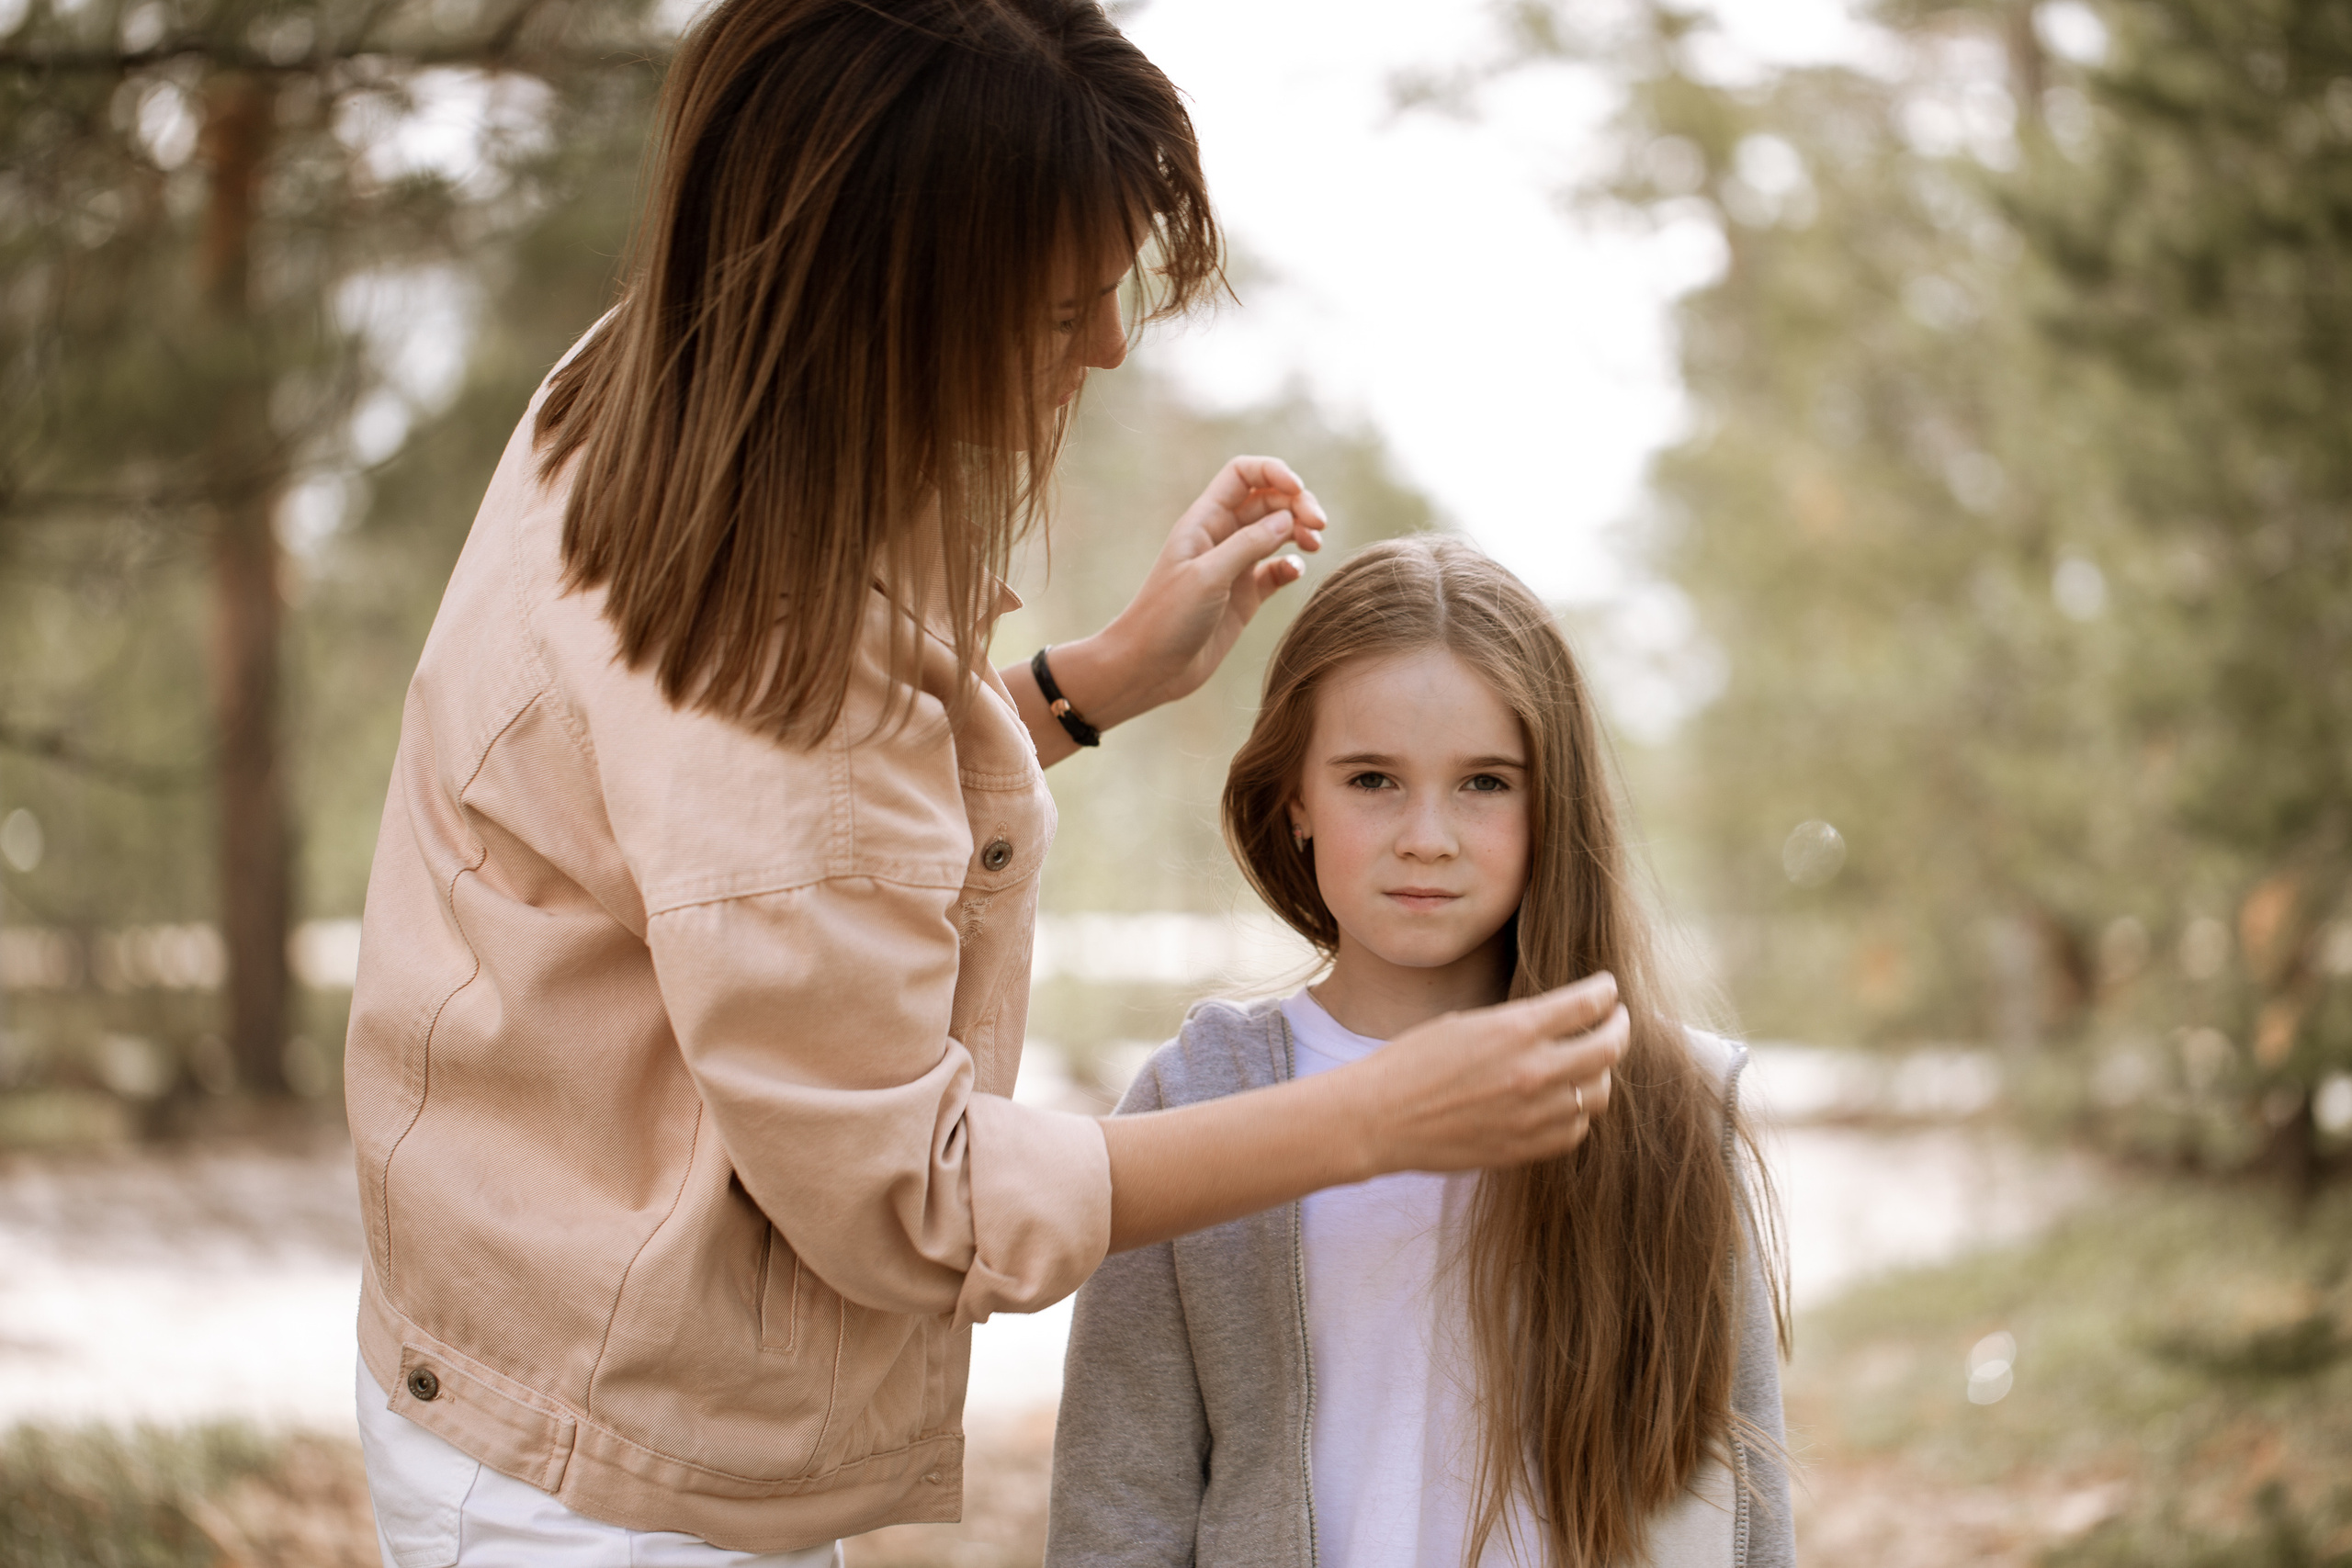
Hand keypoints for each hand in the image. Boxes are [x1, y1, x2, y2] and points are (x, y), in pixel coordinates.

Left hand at [1093, 455, 1327, 718]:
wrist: (1148, 669)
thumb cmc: (1166, 619)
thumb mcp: (1208, 577)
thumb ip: (1249, 544)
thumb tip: (1289, 518)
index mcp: (1204, 520)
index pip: (1242, 474)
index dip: (1273, 472)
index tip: (1299, 490)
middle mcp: (1221, 537)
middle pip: (1268, 501)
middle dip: (1297, 504)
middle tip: (1319, 525)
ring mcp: (1233, 567)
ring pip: (1276, 533)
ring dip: (1300, 531)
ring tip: (1315, 544)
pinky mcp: (1244, 597)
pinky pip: (1275, 570)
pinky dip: (1291, 565)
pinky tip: (1294, 572)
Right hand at [1340, 973, 1624, 1175]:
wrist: (1379, 1118)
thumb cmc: (1412, 1062)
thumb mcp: (1467, 1022)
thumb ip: (1519, 1025)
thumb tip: (1560, 1023)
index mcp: (1516, 1030)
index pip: (1588, 1004)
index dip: (1606, 992)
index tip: (1608, 989)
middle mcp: (1534, 1072)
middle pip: (1608, 1049)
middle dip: (1619, 1029)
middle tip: (1617, 1021)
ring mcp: (1533, 1115)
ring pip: (1597, 1094)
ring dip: (1598, 1074)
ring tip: (1589, 1064)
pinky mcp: (1525, 1149)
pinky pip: (1574, 1130)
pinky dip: (1576, 1113)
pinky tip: (1564, 1101)